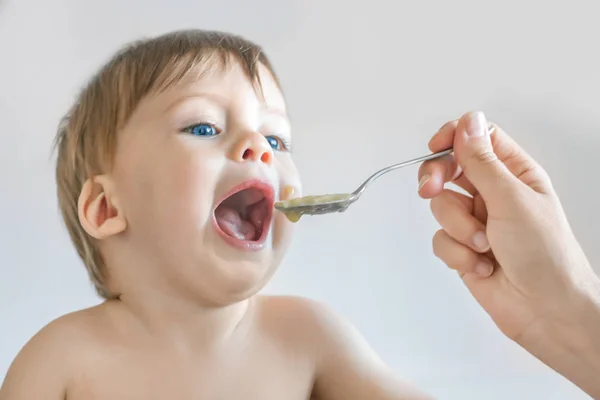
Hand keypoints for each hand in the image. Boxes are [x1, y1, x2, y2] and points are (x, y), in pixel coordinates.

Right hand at [418, 111, 597, 343]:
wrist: (544, 310)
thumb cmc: (545, 254)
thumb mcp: (512, 199)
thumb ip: (482, 162)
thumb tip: (467, 122)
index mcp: (514, 172)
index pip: (477, 137)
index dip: (454, 137)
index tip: (435, 147)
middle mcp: (493, 193)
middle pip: (449, 168)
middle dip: (438, 180)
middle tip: (431, 189)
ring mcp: (476, 220)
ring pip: (441, 206)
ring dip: (458, 228)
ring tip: (483, 245)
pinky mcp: (463, 247)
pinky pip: (439, 239)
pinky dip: (457, 253)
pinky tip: (481, 265)